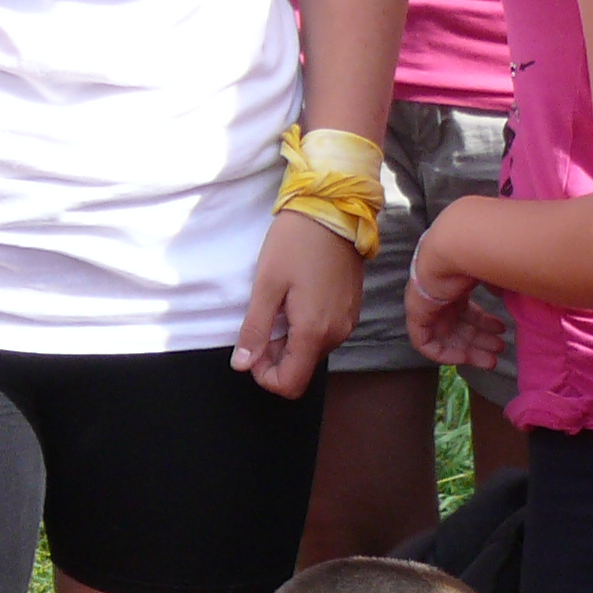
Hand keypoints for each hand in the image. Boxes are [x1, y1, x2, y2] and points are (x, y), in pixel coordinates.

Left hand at [233, 211, 364, 399]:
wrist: (334, 208)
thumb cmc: (296, 241)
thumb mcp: (266, 285)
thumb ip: (254, 330)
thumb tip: (241, 365)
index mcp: (314, 331)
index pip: (290, 384)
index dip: (265, 376)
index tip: (253, 349)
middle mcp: (336, 333)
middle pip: (301, 369)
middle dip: (276, 357)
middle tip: (262, 323)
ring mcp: (347, 322)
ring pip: (312, 352)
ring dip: (290, 342)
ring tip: (279, 308)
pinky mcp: (351, 309)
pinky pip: (325, 334)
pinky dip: (306, 329)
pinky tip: (296, 301)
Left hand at [405, 210, 507, 372]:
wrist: (457, 245)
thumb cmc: (480, 252)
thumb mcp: (495, 272)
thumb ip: (501, 285)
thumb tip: (508, 293)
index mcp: (455, 283)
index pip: (467, 310)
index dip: (485, 323)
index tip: (503, 330)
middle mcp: (439, 295)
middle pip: (459, 326)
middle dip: (481, 340)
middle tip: (500, 350)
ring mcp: (426, 305)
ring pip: (445, 337)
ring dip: (469, 351)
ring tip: (492, 359)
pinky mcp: (416, 315)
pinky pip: (426, 344)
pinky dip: (445, 354)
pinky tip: (466, 357)